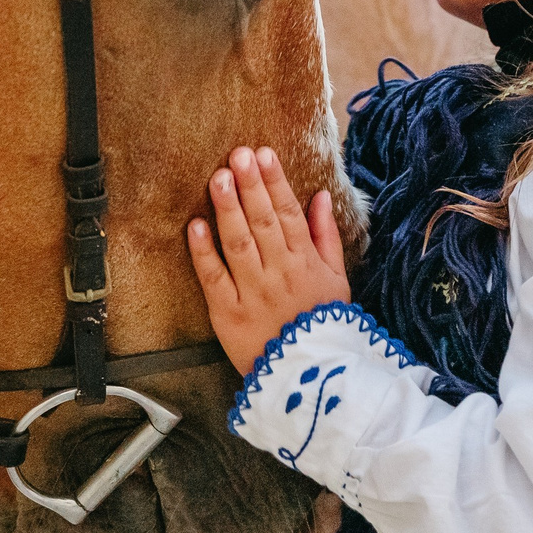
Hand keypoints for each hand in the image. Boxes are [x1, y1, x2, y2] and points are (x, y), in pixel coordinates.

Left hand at [187, 146, 350, 375]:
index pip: (289, 214)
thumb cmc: (324, 324)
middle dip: (250, 185)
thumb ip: (326, 236)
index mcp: (306, 263)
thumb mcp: (337, 280)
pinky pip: (214, 277)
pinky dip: (203, 251)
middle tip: (237, 154)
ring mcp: (252, 292)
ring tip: (218, 177)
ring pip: (238, 243)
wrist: (308, 378)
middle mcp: (279, 273)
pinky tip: (195, 225)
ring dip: (227, 208)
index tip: (263, 154)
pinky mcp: (227, 313)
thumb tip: (320, 196)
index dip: (275, 182)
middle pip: (263, 222)